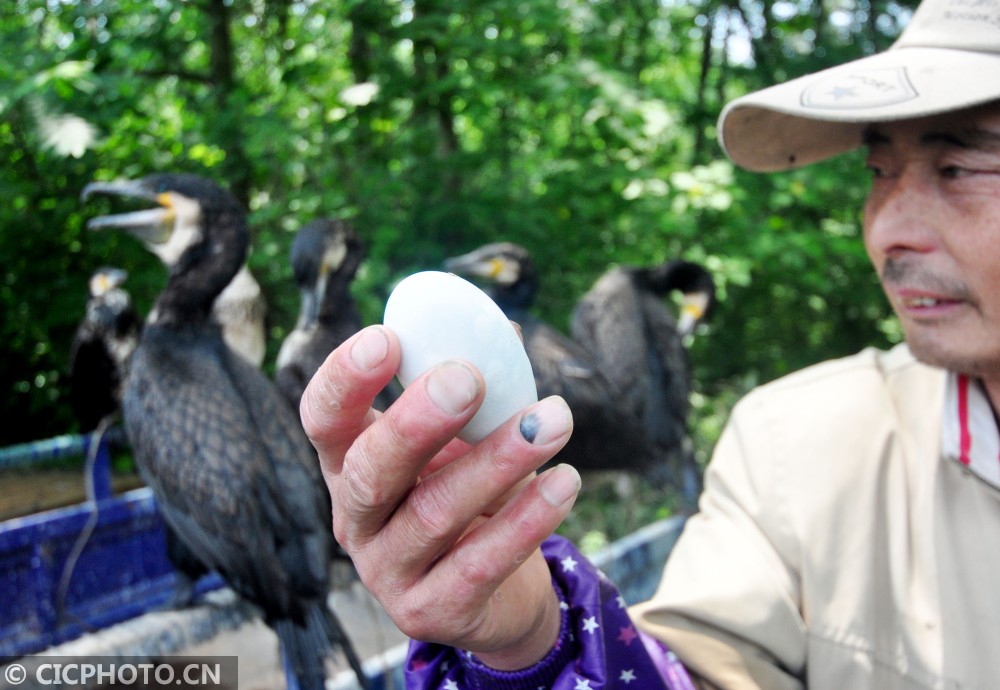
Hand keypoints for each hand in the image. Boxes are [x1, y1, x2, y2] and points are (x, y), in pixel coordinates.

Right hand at [301, 325, 580, 669]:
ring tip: (554, 420)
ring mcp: (387, 572)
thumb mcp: (470, 437)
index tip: (388, 337)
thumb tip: (502, 329)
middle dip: (417, 422)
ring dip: (499, 461)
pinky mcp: (431, 614)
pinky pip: (479, 564)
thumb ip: (479, 386)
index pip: (324, 418)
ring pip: (434, 515)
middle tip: (469, 379)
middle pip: (367, 471)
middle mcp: (356, 519)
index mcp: (350, 462)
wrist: (501, 590)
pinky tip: (567, 481)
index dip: (345, 379)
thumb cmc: (476, 493)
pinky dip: (527, 520)